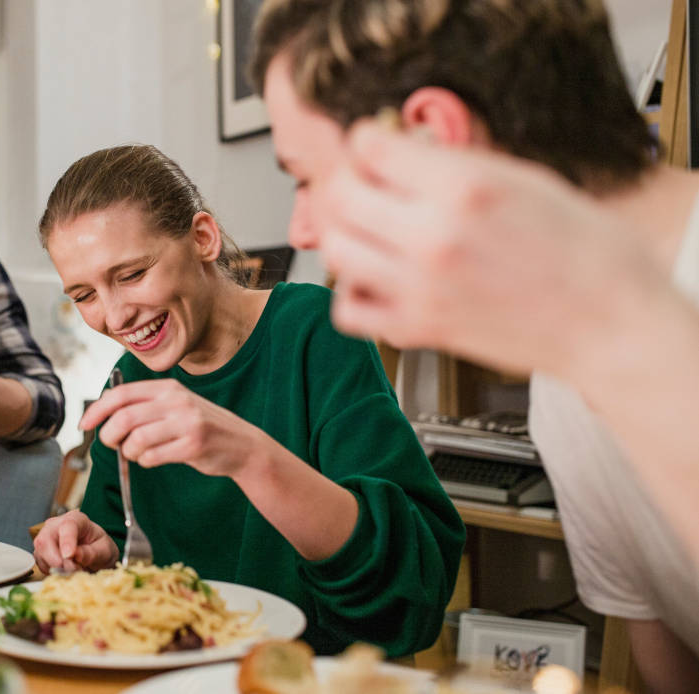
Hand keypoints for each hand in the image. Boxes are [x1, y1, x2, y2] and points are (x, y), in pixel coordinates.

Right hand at [32, 510, 117, 573]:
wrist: (96, 553)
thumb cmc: (101, 548)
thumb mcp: (104, 550)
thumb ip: (91, 553)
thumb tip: (74, 555)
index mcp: (77, 519)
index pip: (67, 526)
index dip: (66, 541)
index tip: (69, 556)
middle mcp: (56, 525)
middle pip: (45, 539)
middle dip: (56, 559)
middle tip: (72, 570)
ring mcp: (47, 538)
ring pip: (40, 554)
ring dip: (56, 568)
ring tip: (75, 570)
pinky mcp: (42, 552)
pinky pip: (41, 564)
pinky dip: (53, 571)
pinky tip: (67, 571)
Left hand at [80, 379, 262, 477]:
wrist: (242, 445)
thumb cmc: (201, 426)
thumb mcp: (175, 405)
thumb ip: (144, 406)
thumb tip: (102, 415)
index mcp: (167, 388)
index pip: (120, 394)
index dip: (96, 410)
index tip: (84, 425)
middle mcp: (176, 401)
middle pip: (124, 418)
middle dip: (109, 435)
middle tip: (112, 444)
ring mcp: (187, 423)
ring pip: (136, 439)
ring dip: (129, 452)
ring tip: (137, 454)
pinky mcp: (193, 446)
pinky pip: (153, 457)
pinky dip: (145, 462)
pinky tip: (154, 459)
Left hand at [312, 120, 649, 376]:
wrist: (610, 322)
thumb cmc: (584, 250)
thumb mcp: (525, 178)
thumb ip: (456, 163)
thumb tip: (406, 147)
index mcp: (463, 188)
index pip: (370, 147)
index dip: (368, 139)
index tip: (376, 145)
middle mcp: (432, 237)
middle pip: (341, 195)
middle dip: (348, 178)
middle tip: (364, 181)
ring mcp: (418, 288)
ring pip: (334, 249)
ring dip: (345, 231)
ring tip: (369, 228)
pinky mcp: (417, 330)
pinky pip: (347, 311)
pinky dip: (351, 293)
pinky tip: (375, 280)